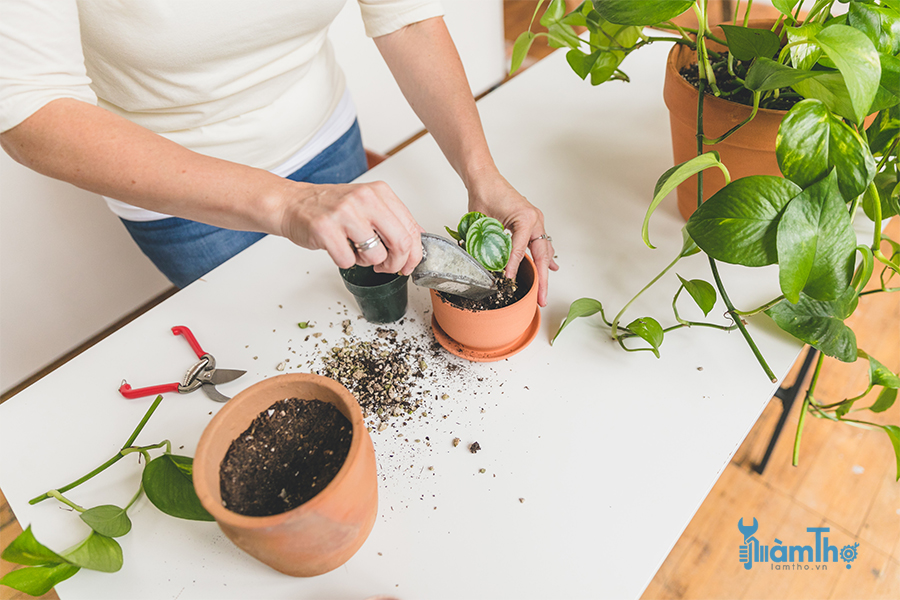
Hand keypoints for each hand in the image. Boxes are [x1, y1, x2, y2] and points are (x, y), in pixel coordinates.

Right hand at [277, 180, 423, 275]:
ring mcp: (344, 213)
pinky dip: (345, 262)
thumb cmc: (332, 208)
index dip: (415, 254)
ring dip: (367, 262)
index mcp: (380, 192)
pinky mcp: (326, 228)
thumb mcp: (368, 205)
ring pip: (376, 256)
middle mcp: (364, 199)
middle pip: (401, 243)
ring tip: (355, 250)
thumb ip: (393, 221)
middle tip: (386, 267)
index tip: (409, 265)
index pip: (412, 228)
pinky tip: (339, 249)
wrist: (293, 203)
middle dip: (396, 264)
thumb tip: (418, 242)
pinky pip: (348, 261)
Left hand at [466, 169, 558, 306]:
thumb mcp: (483, 222)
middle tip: (541, 299)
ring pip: (544, 250)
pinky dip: (545, 256)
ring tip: (544, 291)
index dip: (514, 267)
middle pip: (542, 255)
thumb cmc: (484, 194)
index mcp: (526, 218)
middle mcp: (535, 219)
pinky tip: (551, 268)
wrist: (485, 178)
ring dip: (545, 271)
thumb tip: (488, 266)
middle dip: (542, 279)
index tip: (509, 281)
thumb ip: (488, 244)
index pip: (521, 249)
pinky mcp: (532, 223)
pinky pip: (541, 243)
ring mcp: (536, 221)